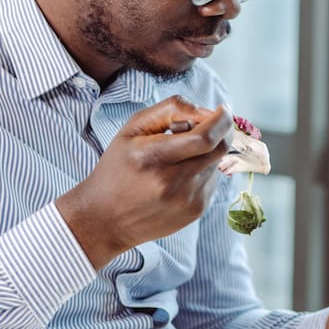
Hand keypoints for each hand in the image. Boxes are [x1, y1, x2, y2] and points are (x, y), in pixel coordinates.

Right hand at [56, 96, 232, 268]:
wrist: (106, 219)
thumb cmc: (117, 169)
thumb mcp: (131, 130)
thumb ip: (169, 110)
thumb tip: (206, 111)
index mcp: (153, 157)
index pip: (205, 136)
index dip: (221, 119)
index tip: (222, 109)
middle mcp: (173, 182)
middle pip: (219, 148)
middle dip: (223, 130)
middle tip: (213, 122)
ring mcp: (187, 200)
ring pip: (217, 163)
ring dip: (210, 150)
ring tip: (183, 152)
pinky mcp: (195, 211)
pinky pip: (212, 181)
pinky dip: (204, 169)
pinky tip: (181, 173)